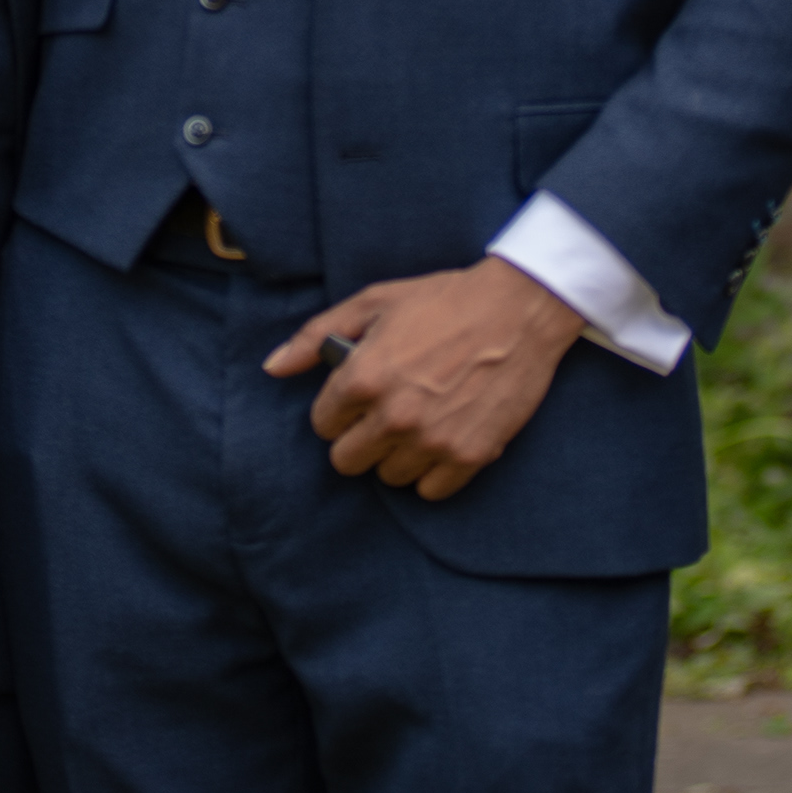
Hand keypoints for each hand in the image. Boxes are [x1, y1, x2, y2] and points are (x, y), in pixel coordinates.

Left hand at [264, 255, 583, 499]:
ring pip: (388, 477)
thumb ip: (315, 337)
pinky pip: (430, 491)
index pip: (323, 424)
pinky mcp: (471, 456)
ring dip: (395, 455)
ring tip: (415, 423)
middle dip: (358, 438)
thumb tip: (273, 368)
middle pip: (347, 461)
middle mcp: (394, 416)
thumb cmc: (442, 301)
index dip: (339, 409)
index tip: (357, 397)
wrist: (518, 310)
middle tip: (382, 414)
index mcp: (364, 377)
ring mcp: (433, 440)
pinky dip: (432, 472)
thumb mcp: (373, 303)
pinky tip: (439, 440)